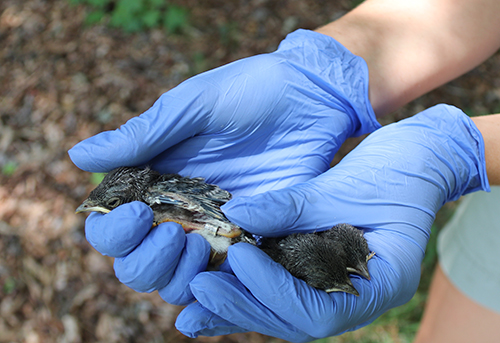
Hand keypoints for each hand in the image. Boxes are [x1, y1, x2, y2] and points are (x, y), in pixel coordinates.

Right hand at [69, 29, 378, 304]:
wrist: (309, 98)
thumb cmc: (248, 92)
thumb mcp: (192, 107)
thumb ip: (142, 136)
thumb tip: (77, 158)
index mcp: (153, 180)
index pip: (111, 224)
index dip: (112, 231)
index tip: (138, 214)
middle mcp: (178, 212)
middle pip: (137, 265)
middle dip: (145, 261)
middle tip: (174, 234)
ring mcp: (216, 230)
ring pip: (176, 282)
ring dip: (177, 277)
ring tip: (200, 245)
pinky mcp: (254, 239)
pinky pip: (228, 279)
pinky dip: (221, 284)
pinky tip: (232, 260)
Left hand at [175, 104, 488, 340]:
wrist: (419, 161)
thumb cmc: (396, 170)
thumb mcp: (346, 186)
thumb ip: (292, 207)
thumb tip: (235, 213)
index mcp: (384, 282)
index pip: (321, 306)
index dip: (276, 287)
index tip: (240, 254)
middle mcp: (359, 296)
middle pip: (296, 320)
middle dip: (246, 307)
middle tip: (199, 290)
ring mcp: (340, 287)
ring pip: (284, 311)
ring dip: (239, 306)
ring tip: (194, 299)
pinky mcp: (322, 271)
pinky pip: (284, 288)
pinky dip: (249, 290)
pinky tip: (213, 286)